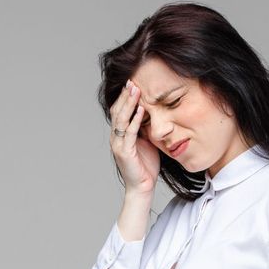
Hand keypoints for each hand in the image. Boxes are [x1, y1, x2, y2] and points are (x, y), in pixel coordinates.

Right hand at [109, 80, 160, 197]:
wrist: (143, 187)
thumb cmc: (146, 166)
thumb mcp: (146, 142)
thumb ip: (146, 128)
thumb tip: (153, 113)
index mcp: (120, 134)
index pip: (119, 111)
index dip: (124, 97)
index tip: (132, 83)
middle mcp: (116, 138)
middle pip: (117, 111)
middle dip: (125, 96)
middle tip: (132, 81)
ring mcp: (118, 144)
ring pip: (121, 119)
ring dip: (129, 103)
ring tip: (136, 90)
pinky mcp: (124, 152)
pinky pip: (129, 132)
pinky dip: (135, 120)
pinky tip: (141, 110)